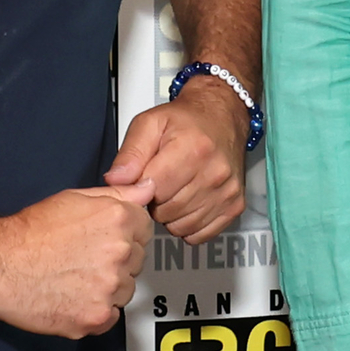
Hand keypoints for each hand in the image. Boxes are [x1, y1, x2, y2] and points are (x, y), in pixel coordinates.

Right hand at [0, 187, 151, 338]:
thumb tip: (146, 190)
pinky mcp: (96, 317)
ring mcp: (109, 288)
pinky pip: (110, 317)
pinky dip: (95, 312)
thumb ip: (119, 194)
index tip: (104, 240)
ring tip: (75, 278)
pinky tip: (73, 297)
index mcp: (118, 220)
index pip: (145, 230)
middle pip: (136, 262)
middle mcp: (119, 253)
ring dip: (107, 288)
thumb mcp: (74, 198)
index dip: (123, 235)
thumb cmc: (28, 234)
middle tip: (82, 259)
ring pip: (125, 291)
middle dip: (116, 261)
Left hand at [106, 90, 249, 242]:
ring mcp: (227, 192)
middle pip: (167, 211)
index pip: (153, 190)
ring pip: (182, 226)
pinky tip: (187, 205)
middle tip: (159, 183)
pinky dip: (189, 225)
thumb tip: (115, 181)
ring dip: (171, 215)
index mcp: (193, 149)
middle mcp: (215, 172)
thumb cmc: (186, 121)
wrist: (222, 116)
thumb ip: (130, 153)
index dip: (141, 187)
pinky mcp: (235, 205)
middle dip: (155, 202)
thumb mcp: (149, 124)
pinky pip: (200, 234)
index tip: (144, 177)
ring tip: (174, 192)